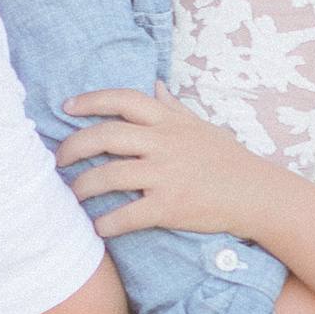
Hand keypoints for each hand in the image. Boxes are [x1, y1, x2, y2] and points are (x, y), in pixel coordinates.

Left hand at [57, 85, 278, 240]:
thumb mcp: (201, 126)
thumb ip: (173, 107)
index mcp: (169, 122)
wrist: (256, 194)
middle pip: (106, 136)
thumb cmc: (228, 160)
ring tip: (72, 195)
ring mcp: (166, 175)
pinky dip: (108, 223)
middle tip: (58, 160)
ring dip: (83, 187)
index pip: (123, 99)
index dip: (91, 100)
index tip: (67, 107)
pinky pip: (129, 214)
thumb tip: (156, 86)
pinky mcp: (170, 207)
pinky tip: (97, 227)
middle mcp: (164, 144)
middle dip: (74, 146)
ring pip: (110, 176)